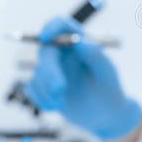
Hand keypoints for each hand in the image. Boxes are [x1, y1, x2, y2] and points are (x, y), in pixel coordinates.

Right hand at [24, 16, 141, 139]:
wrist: (105, 116)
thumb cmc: (110, 90)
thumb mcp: (106, 73)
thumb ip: (95, 56)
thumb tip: (80, 41)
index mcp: (80, 44)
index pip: (62, 25)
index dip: (52, 27)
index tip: (46, 37)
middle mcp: (63, 53)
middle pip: (46, 51)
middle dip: (50, 71)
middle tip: (60, 89)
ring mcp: (51, 69)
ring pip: (37, 73)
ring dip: (47, 90)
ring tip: (62, 101)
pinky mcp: (43, 86)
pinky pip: (31, 89)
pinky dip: (42, 99)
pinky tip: (56, 106)